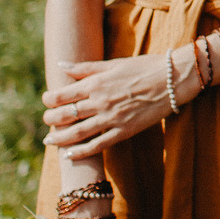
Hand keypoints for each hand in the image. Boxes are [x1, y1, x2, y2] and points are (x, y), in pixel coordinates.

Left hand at [44, 50, 189, 160]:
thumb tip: (60, 64)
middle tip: (46, 120)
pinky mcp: (124, 131)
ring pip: (78, 132)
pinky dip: (81, 152)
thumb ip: (85, 67)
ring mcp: (112, 118)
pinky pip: (98, 145)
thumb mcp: (113, 63)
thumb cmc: (144, 67)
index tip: (46, 101)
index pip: (63, 94)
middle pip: (66, 114)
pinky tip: (69, 155)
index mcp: (96, 83)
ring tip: (49, 140)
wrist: (173, 79)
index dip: (49, 100)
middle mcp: (100, 101)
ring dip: (60, 137)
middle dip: (51, 119)